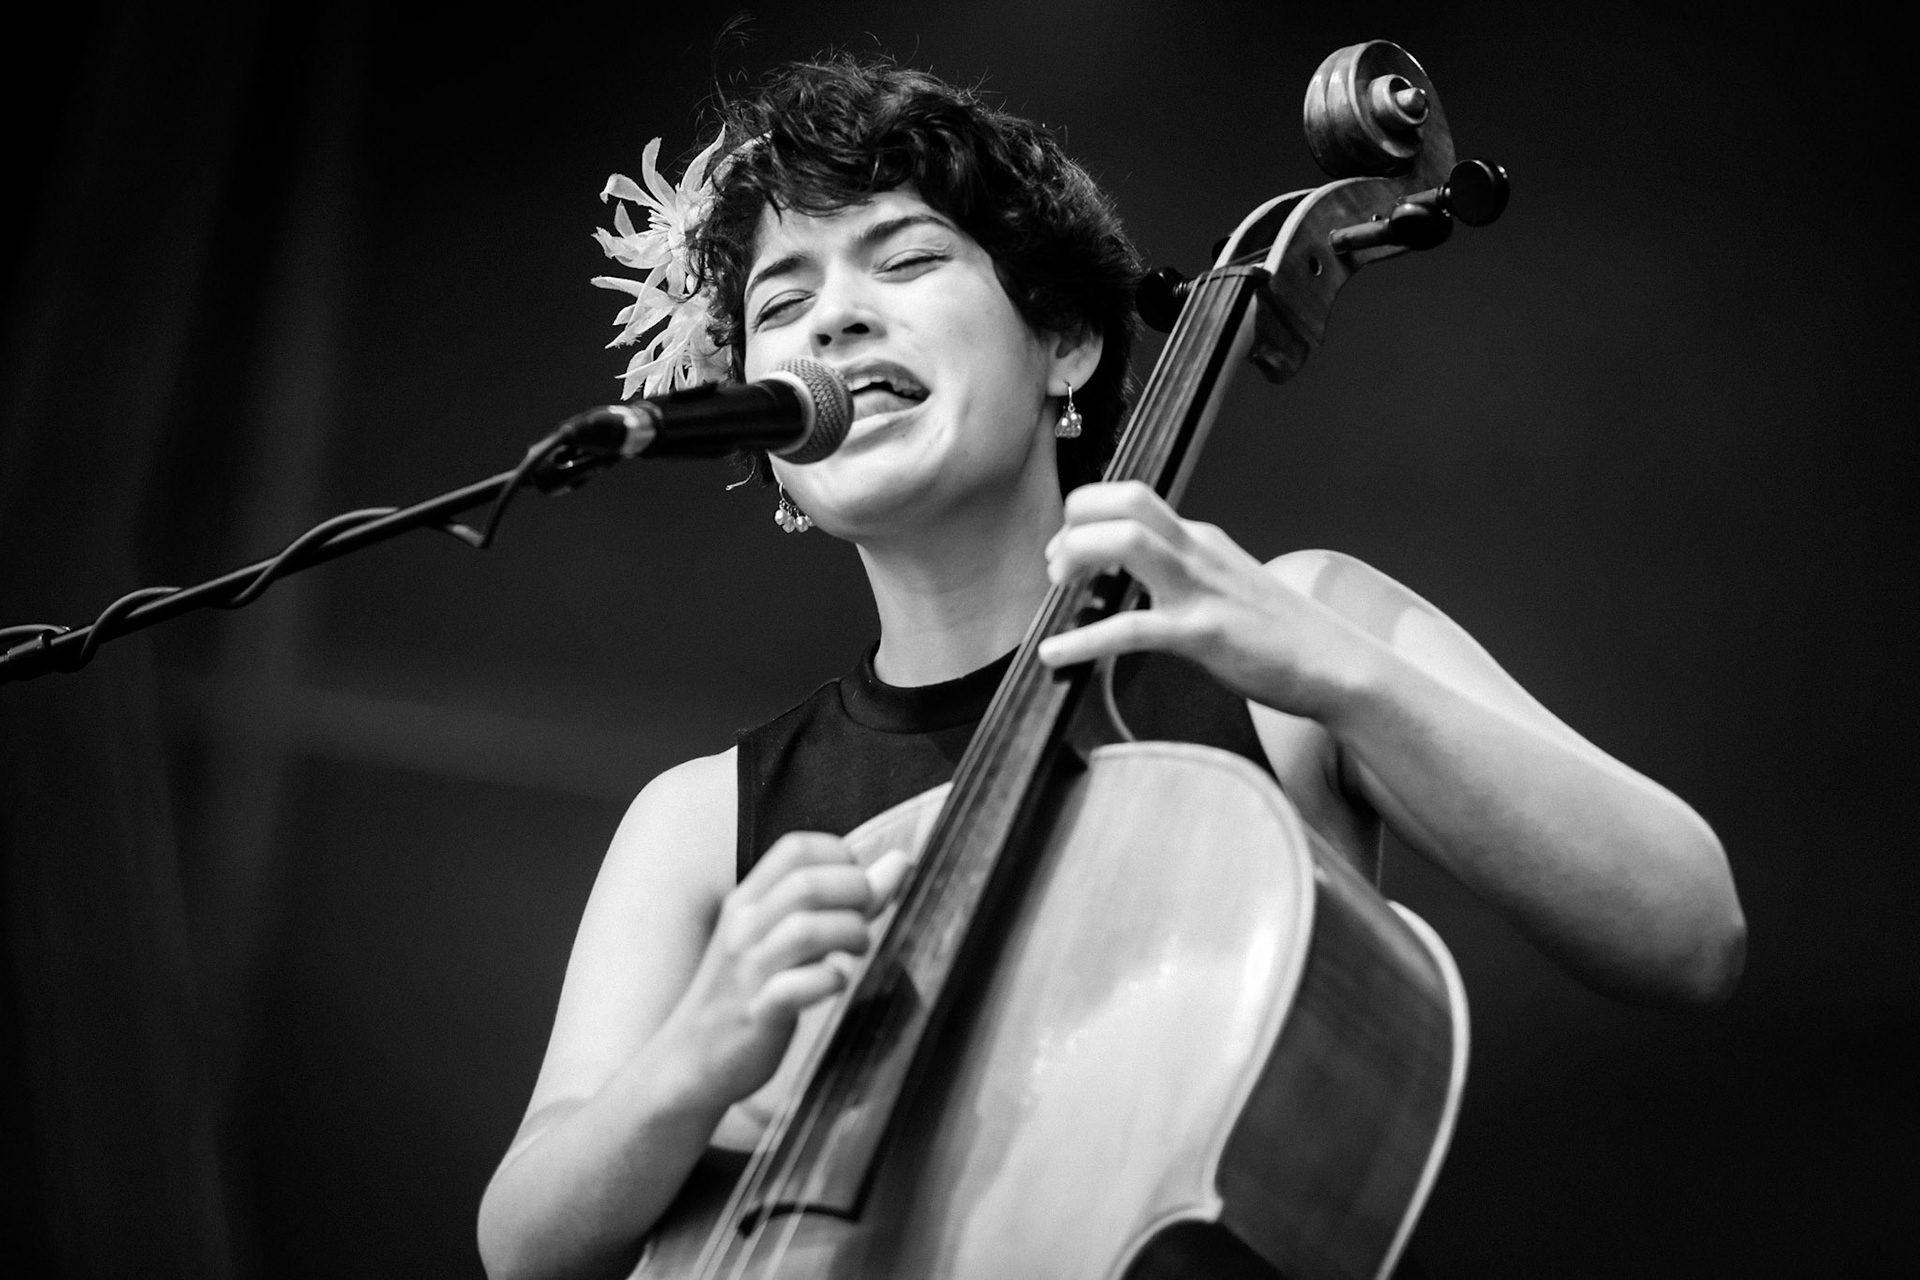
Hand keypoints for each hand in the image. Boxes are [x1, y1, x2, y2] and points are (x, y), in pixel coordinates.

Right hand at [656, 834, 909, 1108]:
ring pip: (805, 930)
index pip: (796, 848)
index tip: (856, 886)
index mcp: (747, 900)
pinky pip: (795, 988)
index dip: (840, 856)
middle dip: (855, 894)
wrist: (690, 1059)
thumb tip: (900, 862)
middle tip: (865, 920)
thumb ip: (839, 901)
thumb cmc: (748, 990)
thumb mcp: (782, 936)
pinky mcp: (757, 1014)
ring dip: (849, 934)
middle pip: (806, 884)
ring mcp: (748, 971)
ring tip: (857, 951)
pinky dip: (829, 981)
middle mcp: (744, 928)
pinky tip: (836, 983)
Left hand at [1037, 481, 1362, 719]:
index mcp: (1198, 538)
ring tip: (1055, 590)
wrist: (1336, 664)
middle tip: (1055, 568)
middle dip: (1074, 523)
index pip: (1130, 496)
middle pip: (1124, 501)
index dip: (1086, 513)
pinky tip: (1053, 654)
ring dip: (1077, 556)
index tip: (1064, 549)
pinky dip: (1083, 639)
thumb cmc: (1277, 633)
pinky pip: (1130, 629)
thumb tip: (1132, 579)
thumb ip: (1181, 573)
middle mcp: (1197, 551)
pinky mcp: (1204, 633)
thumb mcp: (1223, 584)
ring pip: (1127, 543)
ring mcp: (1201, 589)